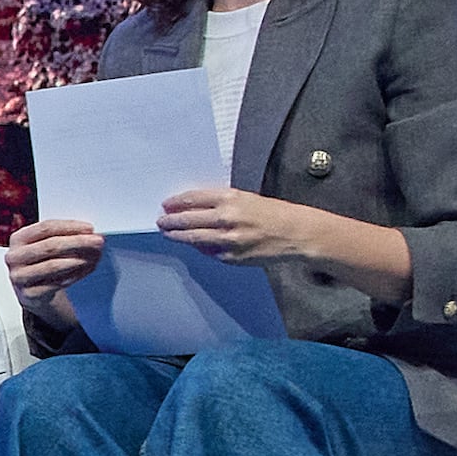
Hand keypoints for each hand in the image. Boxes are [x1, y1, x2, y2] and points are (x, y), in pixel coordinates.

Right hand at [3, 213, 106, 302]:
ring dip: (78, 260)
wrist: (32, 292)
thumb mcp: (43, 246)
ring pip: (54, 265)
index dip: (70, 227)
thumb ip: (61, 236)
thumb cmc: (41, 263)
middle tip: (97, 242)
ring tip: (94, 257)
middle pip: (50, 246)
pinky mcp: (30, 294)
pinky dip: (74, 276)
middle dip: (78, 242)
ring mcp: (20, 277)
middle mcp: (15, 257)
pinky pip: (56, 283)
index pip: (46, 228)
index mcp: (18, 239)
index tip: (89, 228)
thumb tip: (88, 233)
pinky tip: (85, 270)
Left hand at [154, 187, 327, 268]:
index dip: (176, 203)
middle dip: (171, 221)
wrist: (295, 233)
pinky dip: (199, 247)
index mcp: (230, 199)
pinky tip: (193, 244)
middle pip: (188, 220)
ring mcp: (227, 240)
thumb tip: (193, 209)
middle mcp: (226, 218)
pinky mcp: (231, 257)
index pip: (193, 199)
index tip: (166, 205)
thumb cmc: (273, 213)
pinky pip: (208, 252)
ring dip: (177, 236)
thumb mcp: (246, 198)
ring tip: (168, 233)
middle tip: (161, 221)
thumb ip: (220, 203)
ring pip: (193, 238)